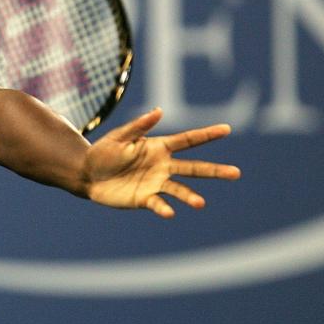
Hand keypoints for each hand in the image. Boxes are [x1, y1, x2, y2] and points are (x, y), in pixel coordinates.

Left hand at [84, 108, 240, 217]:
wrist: (87, 175)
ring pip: (180, 189)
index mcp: (159, 147)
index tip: (227, 129)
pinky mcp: (145, 199)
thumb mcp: (119, 136)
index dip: (207, 135)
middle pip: (194, 167)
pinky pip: (158, 204)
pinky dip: (164, 208)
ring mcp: (156, 183)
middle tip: (236, 173)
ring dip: (190, 196)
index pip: (188, 140)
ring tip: (201, 203)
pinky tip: (170, 212)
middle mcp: (163, 166)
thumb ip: (139, 126)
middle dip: (215, 170)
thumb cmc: (103, 151)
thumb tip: (159, 111)